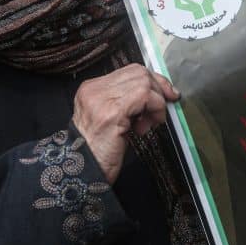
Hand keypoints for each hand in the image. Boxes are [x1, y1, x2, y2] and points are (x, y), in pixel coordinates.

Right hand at [71, 64, 178, 183]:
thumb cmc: (97, 151)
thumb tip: (156, 96)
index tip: (165, 95)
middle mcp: (94, 90)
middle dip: (158, 89)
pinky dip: (154, 109)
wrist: (79, 173)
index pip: (130, 71)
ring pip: (143, 82)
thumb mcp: (111, 120)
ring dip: (156, 102)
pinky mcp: (112, 112)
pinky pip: (144, 96)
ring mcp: (101, 99)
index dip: (152, 81)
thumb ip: (126, 103)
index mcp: (92, 89)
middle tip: (160, 112)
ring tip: (149, 123)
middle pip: (138, 72)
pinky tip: (146, 127)